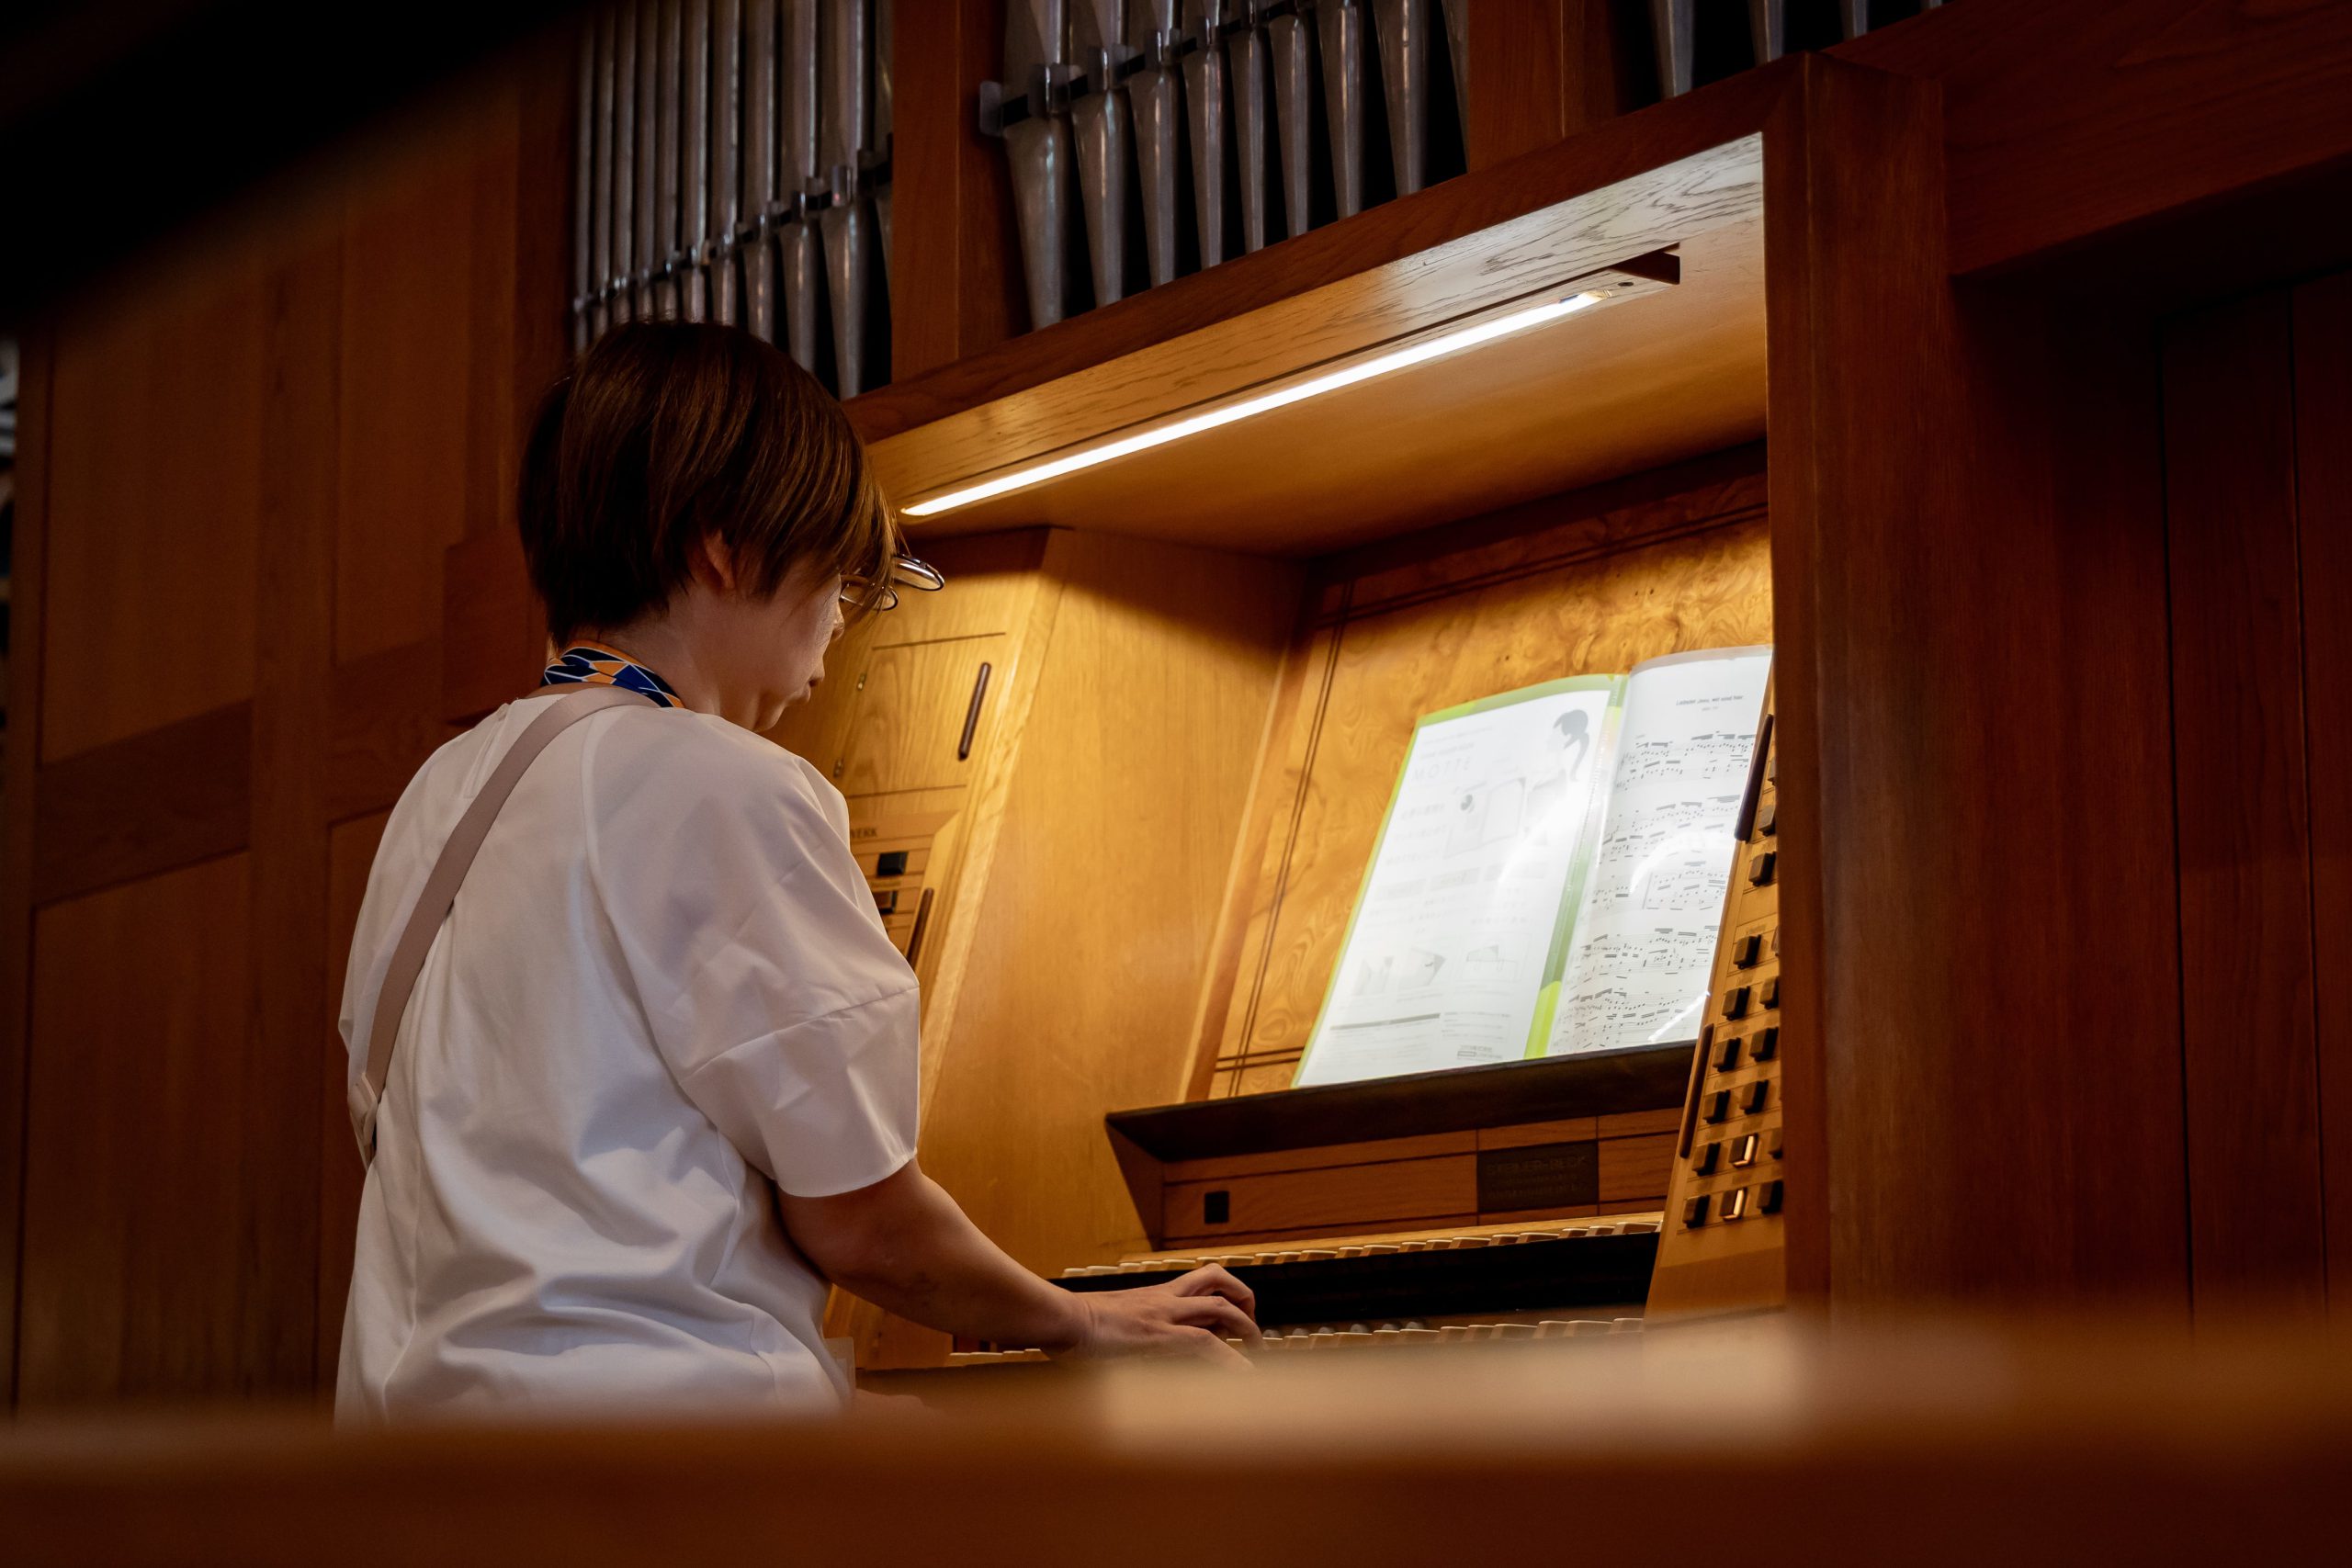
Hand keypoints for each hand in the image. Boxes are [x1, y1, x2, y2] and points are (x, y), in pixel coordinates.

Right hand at [1053, 1264, 1261, 1365]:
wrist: (1058, 1318)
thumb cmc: (1069, 1324)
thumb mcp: (1102, 1324)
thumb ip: (1115, 1332)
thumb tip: (1110, 1352)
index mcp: (1151, 1296)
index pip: (1197, 1280)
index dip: (1221, 1292)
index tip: (1230, 1320)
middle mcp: (1163, 1298)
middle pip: (1217, 1279)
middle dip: (1244, 1299)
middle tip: (1252, 1330)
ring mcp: (1164, 1314)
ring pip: (1221, 1308)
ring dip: (1248, 1329)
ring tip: (1258, 1354)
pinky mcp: (1160, 1335)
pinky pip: (1207, 1343)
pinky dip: (1231, 1359)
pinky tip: (1244, 1375)